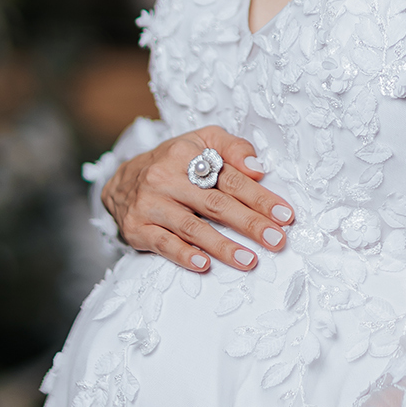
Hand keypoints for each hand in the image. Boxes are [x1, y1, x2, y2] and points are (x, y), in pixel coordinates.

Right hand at [100, 125, 292, 274]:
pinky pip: (164, 245)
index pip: (229, 178)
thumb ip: (233, 148)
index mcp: (185, 154)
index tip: (284, 215)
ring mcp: (150, 205)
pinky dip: (184, 256)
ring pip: (192, 228)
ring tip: (250, 260)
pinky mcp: (137, 229)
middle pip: (215, 204)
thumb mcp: (201, 141)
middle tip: (276, 240)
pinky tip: (204, 265)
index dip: (259, 197)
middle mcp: (165, 179)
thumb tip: (258, 168)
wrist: (121, 182)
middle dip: (249, 224)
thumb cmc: (173, 162)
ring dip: (223, 246)